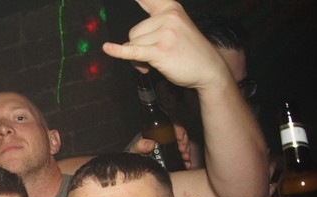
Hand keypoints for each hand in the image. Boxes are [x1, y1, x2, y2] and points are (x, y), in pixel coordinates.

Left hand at [102, 0, 227, 90]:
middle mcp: (168, 17)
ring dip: (138, 57)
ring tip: (154, 62)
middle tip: (153, 56)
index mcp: (170, 8)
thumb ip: (152, 29)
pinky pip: (133, 50)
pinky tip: (108, 49)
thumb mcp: (174, 29)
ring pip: (133, 43)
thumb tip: (126, 43)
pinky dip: (119, 51)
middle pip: (133, 31)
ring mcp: (164, 33)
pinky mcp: (160, 50)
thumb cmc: (189, 51)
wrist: (209, 69)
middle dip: (138, 46)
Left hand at [128, 124, 191, 168]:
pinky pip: (181, 155)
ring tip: (186, 159)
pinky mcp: (170, 156)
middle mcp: (163, 138)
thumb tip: (151, 144)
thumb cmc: (132, 156)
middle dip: (185, 143)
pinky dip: (186, 159)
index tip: (181, 140)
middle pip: (179, 136)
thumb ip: (140, 146)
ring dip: (187, 151)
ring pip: (182, 145)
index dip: (179, 130)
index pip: (171, 126)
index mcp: (155, 133)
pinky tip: (187, 164)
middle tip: (184, 152)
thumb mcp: (134, 150)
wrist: (132, 166)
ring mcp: (167, 147)